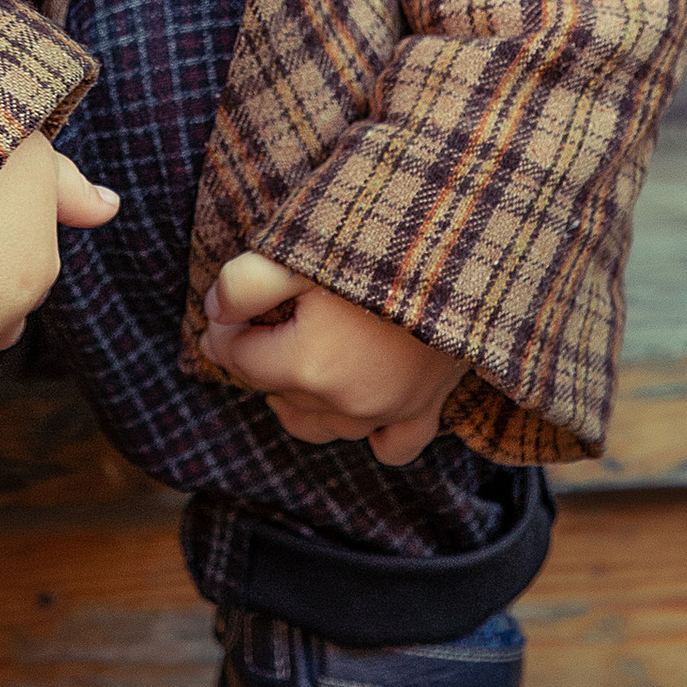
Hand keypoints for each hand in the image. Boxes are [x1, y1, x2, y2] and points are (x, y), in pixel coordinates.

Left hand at [201, 254, 458, 464]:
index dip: (223, 329)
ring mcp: (389, 412)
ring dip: (299, 396)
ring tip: (299, 352)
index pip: (238, 358)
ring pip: (319, 426)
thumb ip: (245, 282)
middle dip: (260, 356)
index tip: (224, 306)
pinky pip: (389, 446)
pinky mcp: (426, 409)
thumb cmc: (383, 240)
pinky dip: (367, 429)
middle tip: (264, 314)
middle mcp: (345, 403)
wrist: (472, 247)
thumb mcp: (300, 246)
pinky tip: (355, 399)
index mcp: (308, 365)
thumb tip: (214, 311)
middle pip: (274, 391)